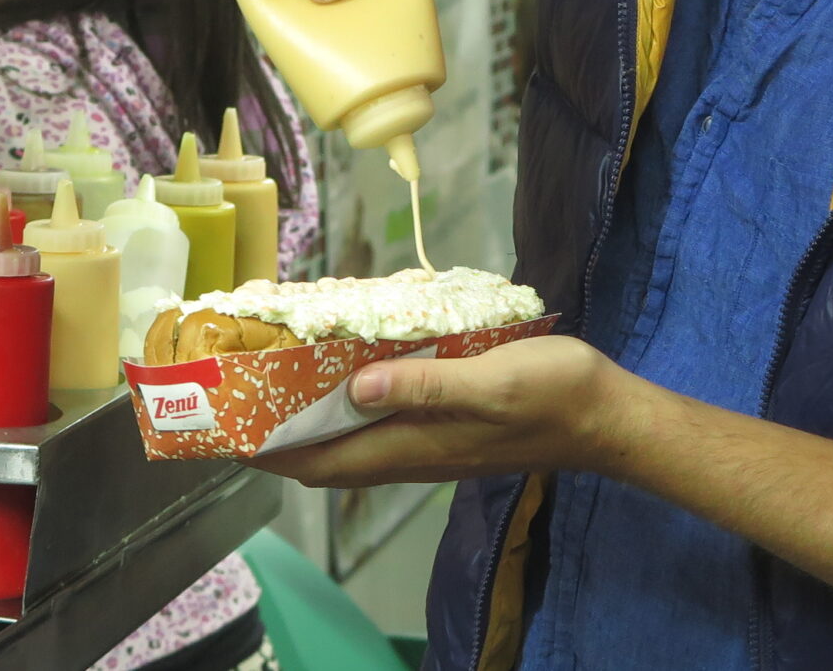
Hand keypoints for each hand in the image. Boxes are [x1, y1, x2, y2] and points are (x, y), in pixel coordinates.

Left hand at [249, 337, 638, 487]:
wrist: (606, 415)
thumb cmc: (552, 395)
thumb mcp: (490, 382)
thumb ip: (425, 386)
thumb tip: (356, 388)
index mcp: (415, 445)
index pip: (321, 463)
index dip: (269, 452)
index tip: (226, 430)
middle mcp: (414, 451)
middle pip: (327, 456)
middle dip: (278, 435)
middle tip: (240, 394)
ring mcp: (432, 441)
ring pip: (353, 439)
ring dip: (312, 418)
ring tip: (276, 378)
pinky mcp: (449, 425)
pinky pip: (384, 420)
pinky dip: (351, 402)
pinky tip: (349, 369)